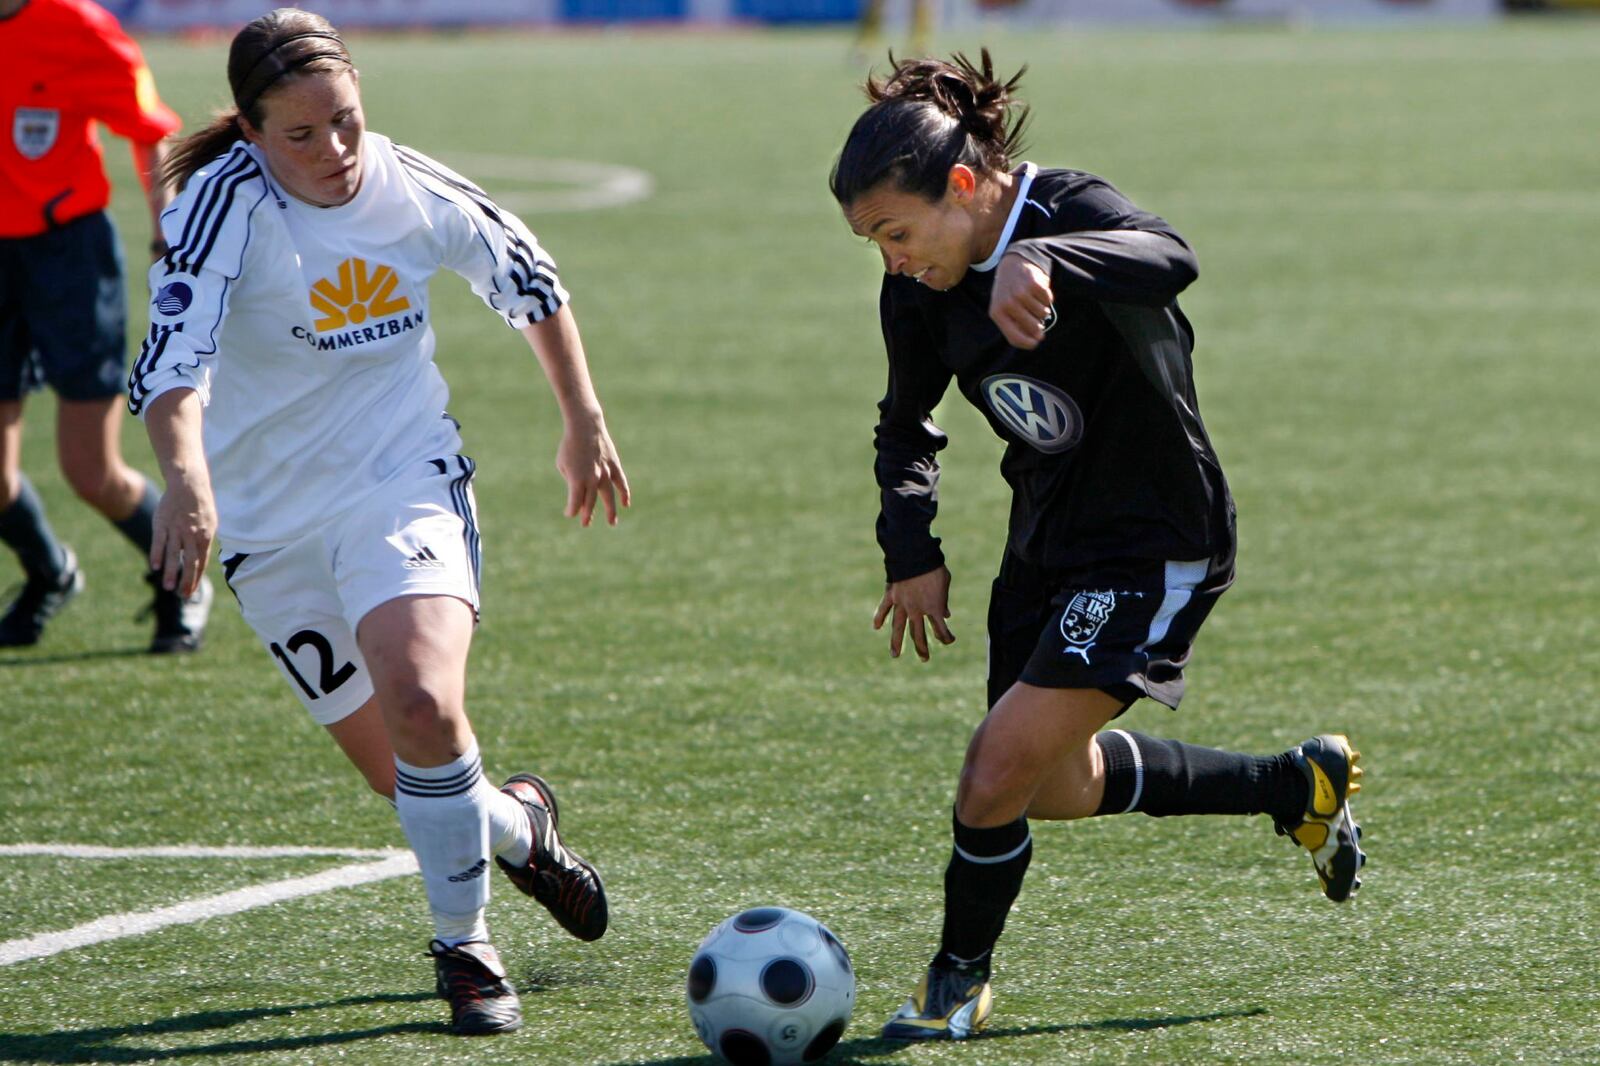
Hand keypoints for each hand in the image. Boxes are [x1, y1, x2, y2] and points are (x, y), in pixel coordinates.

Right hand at [151, 472, 215, 597]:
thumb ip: (204, 542)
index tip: (190, 592)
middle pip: (190, 562)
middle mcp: (192, 535)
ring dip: (171, 572)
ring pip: (174, 554)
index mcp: (205, 537)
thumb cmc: (201, 506)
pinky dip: (157, 554)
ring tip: (168, 587)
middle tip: (181, 595)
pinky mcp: (162, 524)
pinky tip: (155, 567)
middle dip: (186, 580)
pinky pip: (159, 542)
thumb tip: (200, 560)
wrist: (189, 485)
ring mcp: (177, 529)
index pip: (201, 563)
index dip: (196, 578)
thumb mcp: (210, 524)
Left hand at [556, 411, 630, 526]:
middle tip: (585, 524)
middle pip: (591, 503)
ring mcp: (606, 474)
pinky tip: (625, 503)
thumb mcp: (563, 465)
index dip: (571, 511)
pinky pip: (621, 484)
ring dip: (611, 511)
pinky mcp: (614, 466)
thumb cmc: (570, 446)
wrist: (585, 427)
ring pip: (609, 497)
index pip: (575, 503)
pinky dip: (624, 494)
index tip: (569, 513)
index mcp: (576, 481)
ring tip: (612, 522)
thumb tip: (581, 493)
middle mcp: (592, 480)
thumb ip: (572, 481)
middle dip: (587, 515)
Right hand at [872, 566, 953, 660]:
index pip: (941, 630)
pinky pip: (884, 609)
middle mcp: (917, 610)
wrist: (916, 556)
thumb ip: (943, 601)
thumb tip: (946, 614)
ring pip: (899, 628)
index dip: (946, 637)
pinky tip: (876, 627)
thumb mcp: (944, 583)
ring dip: (897, 642)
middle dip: (922, 648)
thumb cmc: (934, 567)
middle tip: (924, 658)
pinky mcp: (892, 595)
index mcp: (934, 608)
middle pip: (918, 634)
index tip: (950, 640)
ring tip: (895, 655)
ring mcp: (903, 604)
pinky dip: (880, 617)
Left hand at [989, 253, 1054, 349]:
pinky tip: (1038, 292)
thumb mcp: (1004, 309)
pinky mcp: (1033, 283)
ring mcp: (1021, 293)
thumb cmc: (1008, 292)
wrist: (1011, 265)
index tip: (1036, 342)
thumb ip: (1016, 326)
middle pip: (1033, 328)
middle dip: (1038, 327)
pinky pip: (1048, 300)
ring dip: (1043, 310)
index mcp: (998, 313)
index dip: (1028, 343)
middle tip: (1038, 322)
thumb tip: (1036, 339)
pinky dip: (1046, 298)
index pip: (1015, 337)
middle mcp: (1008, 304)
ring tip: (1035, 302)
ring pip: (1043, 314)